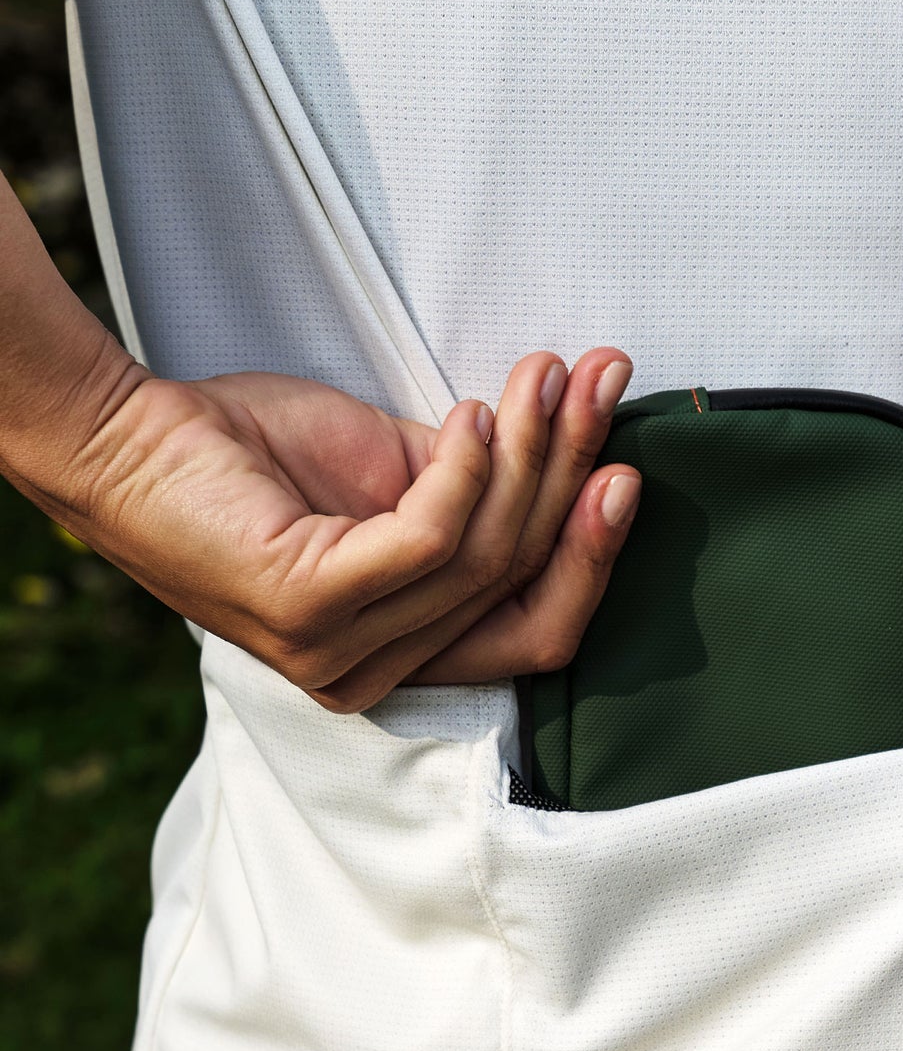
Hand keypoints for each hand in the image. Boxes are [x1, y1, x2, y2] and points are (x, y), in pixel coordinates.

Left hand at [17, 347, 639, 710]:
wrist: (131, 437)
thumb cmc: (250, 454)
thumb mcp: (391, 473)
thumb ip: (471, 488)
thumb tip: (565, 448)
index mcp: (400, 652)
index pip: (535, 630)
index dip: (590, 553)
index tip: (624, 464)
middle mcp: (373, 674)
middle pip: (522, 587)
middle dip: (574, 479)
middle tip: (600, 387)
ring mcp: (337, 653)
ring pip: (484, 557)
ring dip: (529, 454)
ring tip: (543, 376)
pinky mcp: (307, 610)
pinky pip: (428, 540)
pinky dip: (462, 471)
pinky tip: (471, 415)